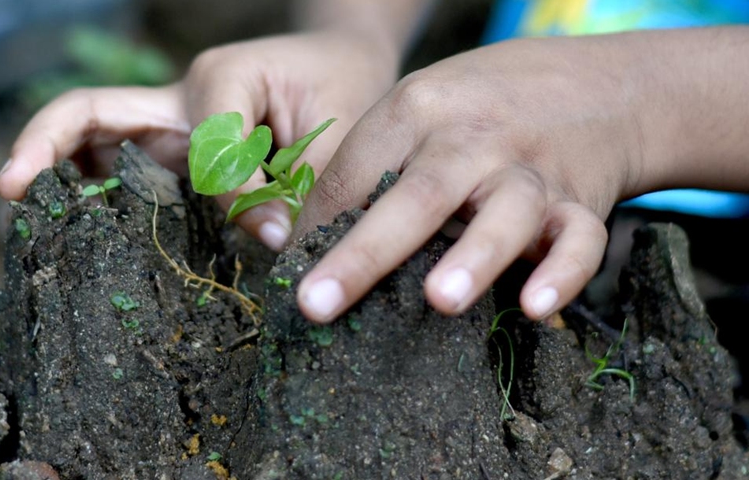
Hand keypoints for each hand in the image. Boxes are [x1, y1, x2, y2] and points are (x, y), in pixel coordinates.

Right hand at [0, 31, 398, 249]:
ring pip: (94, 135)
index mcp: (222, 79)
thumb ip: (300, 186)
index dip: (236, 198)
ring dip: (58, 170)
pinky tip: (87, 223)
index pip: (205, 151)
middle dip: (47, 145)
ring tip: (33, 219)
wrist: (338, 61)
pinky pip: (121, 159)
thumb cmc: (342, 86)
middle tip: (13, 190)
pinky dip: (94, 185)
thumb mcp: (335, 133)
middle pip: (92, 110)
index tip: (278, 233)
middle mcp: (180, 95)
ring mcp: (169, 119)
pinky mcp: (173, 143)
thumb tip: (270, 244)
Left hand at [293, 35, 653, 322]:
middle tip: (316, 305)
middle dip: (364, 253)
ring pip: (506, 211)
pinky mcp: (580, 201)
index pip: (357, 170)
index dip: (318, 225)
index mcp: (421, 109)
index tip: (291, 278)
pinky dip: (564, 272)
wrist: (594, 83)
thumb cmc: (483, 108)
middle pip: (419, 194)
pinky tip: (536, 307)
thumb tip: (306, 241)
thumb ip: (372, 164)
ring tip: (439, 300)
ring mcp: (531, 170)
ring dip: (475, 256)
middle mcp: (475, 140)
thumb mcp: (422, 109)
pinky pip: (581, 239)